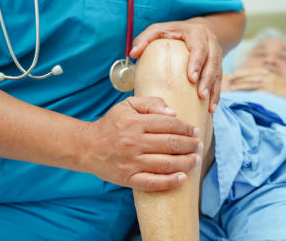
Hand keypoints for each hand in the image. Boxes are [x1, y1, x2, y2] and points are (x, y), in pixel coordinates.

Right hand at [83, 97, 202, 191]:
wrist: (87, 146)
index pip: (169, 124)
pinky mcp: (128, 178)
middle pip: (171, 144)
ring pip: (166, 163)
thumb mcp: (127, 105)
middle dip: (190, 145)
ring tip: (195, 160)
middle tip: (199, 145)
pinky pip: (153, 182)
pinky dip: (169, 181)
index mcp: (135, 122)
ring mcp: (131, 162)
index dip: (186, 128)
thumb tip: (173, 114)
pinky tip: (182, 178)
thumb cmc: (110, 125)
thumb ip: (150, 103)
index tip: (195, 131)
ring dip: (186, 162)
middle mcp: (134, 142)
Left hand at [130, 21, 222, 112]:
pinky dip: (216, 95)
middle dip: (207, 80)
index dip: (197, 64)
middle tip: (201, 95)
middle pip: (212, 62)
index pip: (199, 49)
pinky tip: (211, 109)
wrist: (194, 30)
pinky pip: (220, 81)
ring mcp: (216, 54)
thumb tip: (132, 53)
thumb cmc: (172, 32)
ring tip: (209, 107)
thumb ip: (144, 39)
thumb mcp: (158, 30)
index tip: (191, 79)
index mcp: (197, 33)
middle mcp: (210, 43)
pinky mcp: (218, 65)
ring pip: (218, 73)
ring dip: (214, 91)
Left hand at [228, 68, 285, 102]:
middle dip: (238, 76)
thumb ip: (266, 83)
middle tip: (227, 77)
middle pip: (249, 75)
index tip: (232, 73)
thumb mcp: (276, 85)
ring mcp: (269, 83)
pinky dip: (246, 91)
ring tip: (230, 87)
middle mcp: (268, 76)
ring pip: (250, 82)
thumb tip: (255, 85)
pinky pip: (255, 90)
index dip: (241, 72)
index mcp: (269, 74)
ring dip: (239, 84)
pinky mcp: (269, 90)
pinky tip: (239, 93)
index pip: (252, 71)